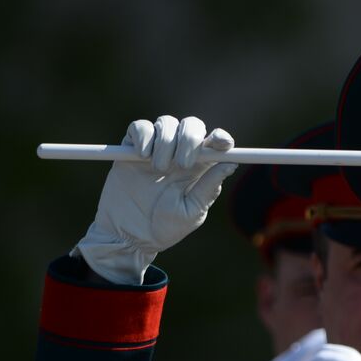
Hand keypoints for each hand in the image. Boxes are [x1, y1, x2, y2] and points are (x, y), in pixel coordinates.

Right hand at [73, 115, 236, 283]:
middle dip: (189, 138)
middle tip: (183, 164)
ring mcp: (156, 149)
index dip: (221, 138)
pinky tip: (142, 155)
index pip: (215, 143)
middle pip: (191, 125)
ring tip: (158, 168)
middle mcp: (179, 154)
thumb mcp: (191, 212)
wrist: (129, 236)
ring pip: (166, 123)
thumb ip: (208, 188)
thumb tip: (230, 165)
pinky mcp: (131, 149)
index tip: (223, 143)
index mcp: (199, 168)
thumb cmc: (166, 228)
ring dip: (165, 142)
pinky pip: (140, 127)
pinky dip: (143, 136)